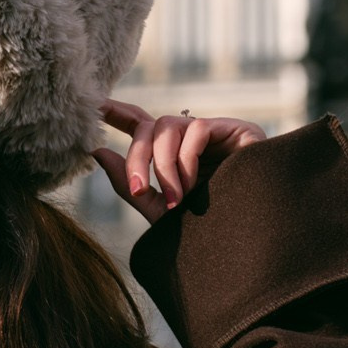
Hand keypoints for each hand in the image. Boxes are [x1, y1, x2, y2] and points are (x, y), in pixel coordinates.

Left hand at [91, 100, 265, 219]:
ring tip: (176, 197)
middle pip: (148, 127)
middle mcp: (190, 139)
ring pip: (168, 125)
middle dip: (137, 157)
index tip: (97, 106)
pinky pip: (196, 129)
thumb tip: (97, 150)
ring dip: (164, 163)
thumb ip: (129, 183)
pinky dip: (186, 158)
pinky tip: (193, 185)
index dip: (119, 112)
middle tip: (139, 189)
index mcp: (172, 155)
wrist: (250, 241)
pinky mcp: (236, 128)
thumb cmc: (207, 230)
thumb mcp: (160, 210)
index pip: (141, 125)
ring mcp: (213, 132)